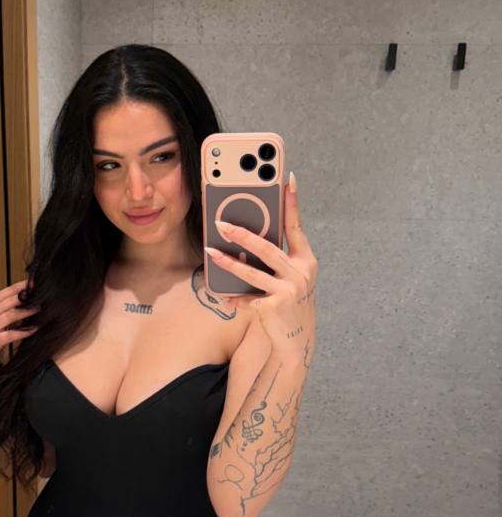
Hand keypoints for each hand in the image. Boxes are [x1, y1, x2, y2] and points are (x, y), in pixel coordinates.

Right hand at [0, 278, 40, 370]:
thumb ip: (6, 305)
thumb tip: (28, 296)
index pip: (9, 291)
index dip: (23, 286)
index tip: (35, 283)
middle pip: (11, 301)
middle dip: (27, 298)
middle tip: (42, 296)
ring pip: (12, 315)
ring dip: (27, 312)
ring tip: (39, 309)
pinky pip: (12, 334)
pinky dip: (24, 331)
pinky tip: (33, 329)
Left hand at [205, 172, 317, 363]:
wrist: (296, 337)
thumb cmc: (290, 299)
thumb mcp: (292, 275)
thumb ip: (278, 256)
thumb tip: (249, 234)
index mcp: (305, 259)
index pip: (296, 226)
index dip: (292, 203)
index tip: (287, 179)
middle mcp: (300, 273)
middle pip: (268, 248)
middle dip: (243, 235)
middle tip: (222, 224)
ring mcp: (288, 291)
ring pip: (252, 273)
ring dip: (229, 262)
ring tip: (211, 252)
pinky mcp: (274, 309)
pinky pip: (247, 299)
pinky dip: (234, 298)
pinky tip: (223, 295)